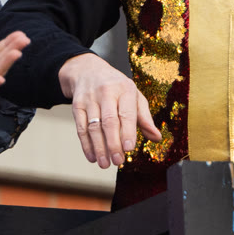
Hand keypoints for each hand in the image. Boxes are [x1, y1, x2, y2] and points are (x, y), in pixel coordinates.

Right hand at [57, 51, 163, 168]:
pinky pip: (80, 128)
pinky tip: (92, 156)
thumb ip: (145, 118)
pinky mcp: (76, 106)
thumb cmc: (116, 87)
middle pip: (109, 121)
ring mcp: (89, 99)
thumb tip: (156, 137)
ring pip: (93, 126)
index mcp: (125, 90)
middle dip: (113, 144)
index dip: (128, 131)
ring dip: (99, 148)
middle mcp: (106, 92)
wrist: (88, 70)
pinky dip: (86, 144)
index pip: (126, 113)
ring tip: (105, 163)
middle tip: (117, 161)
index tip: (129, 148)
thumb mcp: (134, 96)